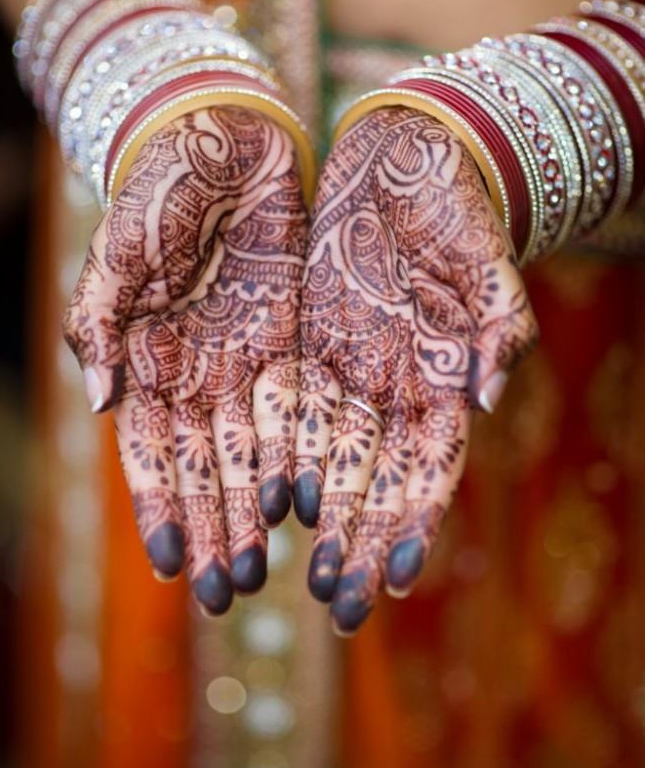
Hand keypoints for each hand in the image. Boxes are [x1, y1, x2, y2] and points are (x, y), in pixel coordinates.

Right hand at [63, 106, 306, 612]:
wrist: (227, 138)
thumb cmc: (159, 186)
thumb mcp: (117, 251)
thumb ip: (99, 326)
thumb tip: (99, 406)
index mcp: (147, 360)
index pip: (153, 452)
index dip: (162, 509)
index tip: (177, 566)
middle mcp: (197, 372)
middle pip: (207, 468)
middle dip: (217, 530)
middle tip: (230, 595)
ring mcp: (245, 360)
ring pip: (252, 452)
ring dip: (256, 512)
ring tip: (266, 569)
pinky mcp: (291, 340)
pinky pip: (297, 410)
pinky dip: (297, 457)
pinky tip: (301, 503)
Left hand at [294, 107, 537, 634]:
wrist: (401, 160)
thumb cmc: (454, 204)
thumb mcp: (485, 257)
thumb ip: (498, 324)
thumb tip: (488, 397)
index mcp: (443, 377)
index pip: (430, 466)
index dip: (413, 521)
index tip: (391, 576)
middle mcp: (395, 388)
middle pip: (376, 480)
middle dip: (359, 541)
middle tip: (337, 606)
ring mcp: (351, 371)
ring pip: (331, 459)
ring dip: (320, 519)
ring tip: (300, 577)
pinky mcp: (309, 347)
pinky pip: (291, 413)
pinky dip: (281, 459)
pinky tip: (270, 502)